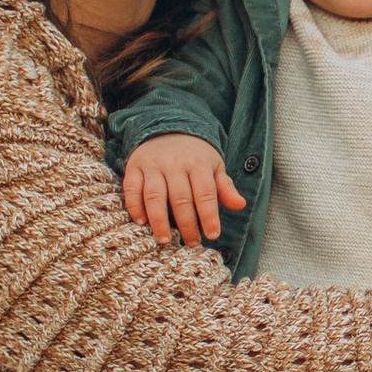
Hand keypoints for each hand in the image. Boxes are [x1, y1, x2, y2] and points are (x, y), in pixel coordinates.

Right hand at [122, 135, 245, 246]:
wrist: (167, 128)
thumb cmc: (195, 155)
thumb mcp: (214, 166)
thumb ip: (225, 188)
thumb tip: (240, 205)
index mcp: (198, 163)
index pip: (205, 193)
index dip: (209, 215)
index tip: (212, 235)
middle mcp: (174, 163)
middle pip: (180, 198)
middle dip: (186, 224)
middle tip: (190, 243)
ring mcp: (153, 165)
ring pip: (155, 195)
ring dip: (159, 220)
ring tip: (165, 240)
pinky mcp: (134, 167)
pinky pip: (132, 188)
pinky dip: (135, 206)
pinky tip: (142, 222)